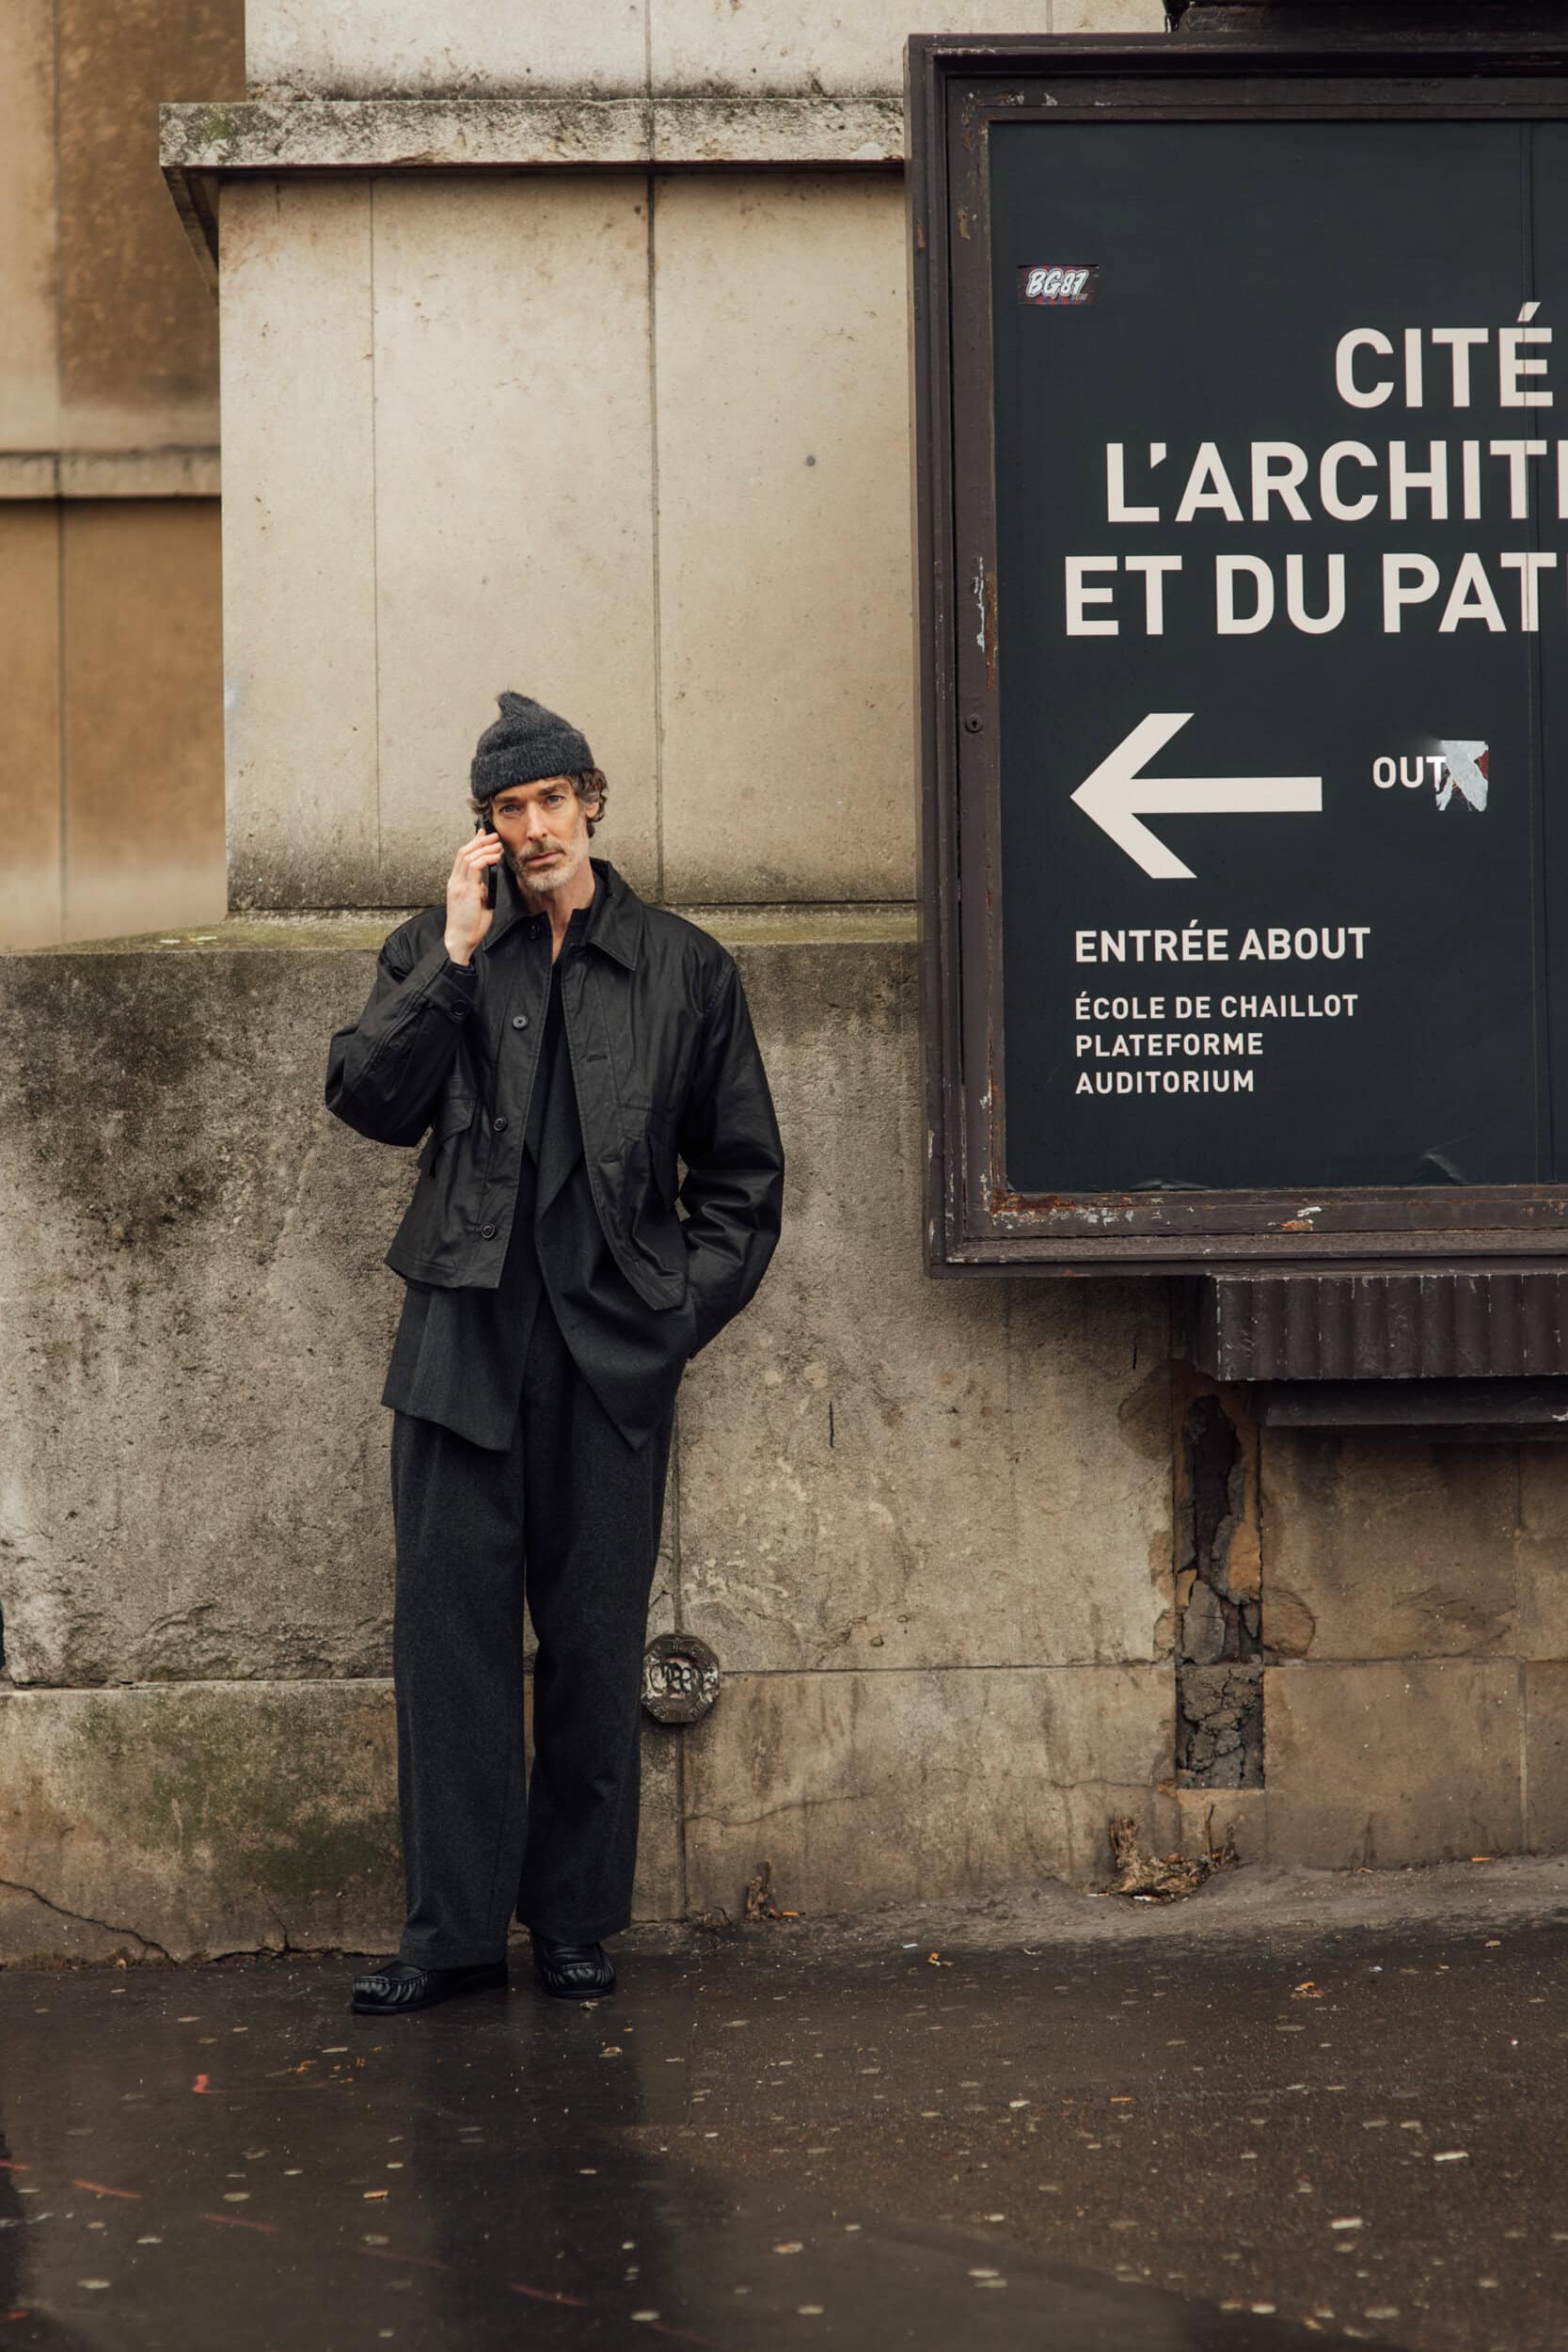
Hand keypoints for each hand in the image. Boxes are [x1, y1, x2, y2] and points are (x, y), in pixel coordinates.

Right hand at [444, 830, 503, 964]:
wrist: (460, 939)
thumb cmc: (470, 925)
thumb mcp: (477, 903)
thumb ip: (480, 891)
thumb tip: (487, 882)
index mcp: (456, 883)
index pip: (463, 857)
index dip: (473, 843)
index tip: (483, 835)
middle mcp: (455, 881)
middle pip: (464, 852)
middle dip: (480, 841)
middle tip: (494, 836)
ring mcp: (458, 885)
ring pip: (468, 856)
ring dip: (484, 848)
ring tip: (498, 845)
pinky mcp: (465, 890)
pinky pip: (474, 867)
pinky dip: (485, 859)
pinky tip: (495, 858)